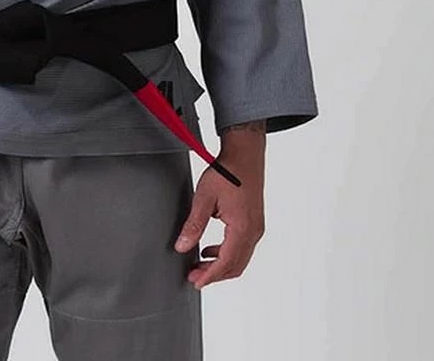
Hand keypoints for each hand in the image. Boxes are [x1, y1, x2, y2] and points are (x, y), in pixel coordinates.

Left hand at [174, 125, 265, 289]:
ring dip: (220, 265)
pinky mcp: (254, 223)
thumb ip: (194, 224)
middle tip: (194, 276)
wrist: (245, 155)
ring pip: (240, 259)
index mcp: (243, 228)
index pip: (226, 263)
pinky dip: (227, 254)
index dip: (210, 275)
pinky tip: (210, 249)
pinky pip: (242, 247)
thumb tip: (182, 246)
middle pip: (235, 266)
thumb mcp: (205, 197)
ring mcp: (256, 228)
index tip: (196, 282)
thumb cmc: (228, 171)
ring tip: (200, 265)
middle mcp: (253, 232)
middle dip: (214, 274)